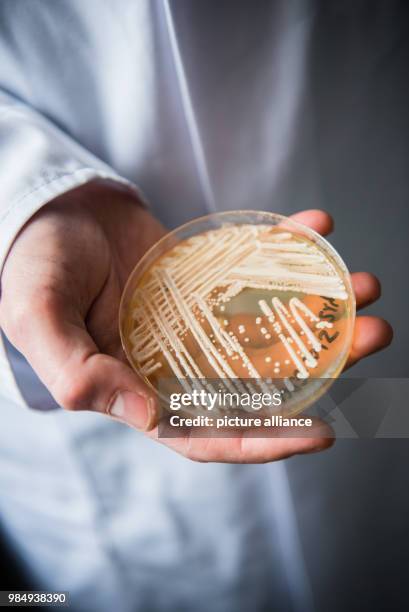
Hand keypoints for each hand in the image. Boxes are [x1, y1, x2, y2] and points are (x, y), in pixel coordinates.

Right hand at [0, 183, 392, 461]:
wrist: (49, 212)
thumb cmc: (35, 269)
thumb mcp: (40, 320)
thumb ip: (81, 373)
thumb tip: (149, 415)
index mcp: (139, 386)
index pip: (206, 430)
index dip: (262, 441)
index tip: (321, 434)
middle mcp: (179, 357)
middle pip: (260, 376)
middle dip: (321, 362)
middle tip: (371, 333)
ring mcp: (199, 315)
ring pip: (270, 321)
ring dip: (322, 306)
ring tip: (364, 284)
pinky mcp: (209, 274)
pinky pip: (256, 265)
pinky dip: (289, 248)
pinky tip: (317, 228)